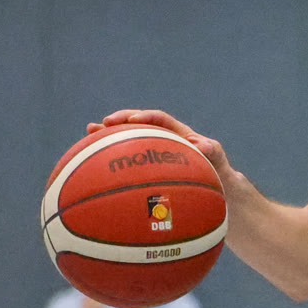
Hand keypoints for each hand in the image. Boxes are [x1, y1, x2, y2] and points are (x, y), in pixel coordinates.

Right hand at [95, 109, 234, 182]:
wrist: (218, 190)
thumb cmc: (218, 174)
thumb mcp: (218, 161)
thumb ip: (213, 152)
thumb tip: (203, 147)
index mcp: (179, 134)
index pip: (161, 119)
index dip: (146, 117)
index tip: (133, 121)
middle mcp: (162, 140)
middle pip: (137, 125)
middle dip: (119, 122)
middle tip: (102, 124)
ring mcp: (152, 154)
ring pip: (128, 141)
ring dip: (108, 137)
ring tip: (88, 134)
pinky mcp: (146, 169)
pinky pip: (127, 163)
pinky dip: (112, 162)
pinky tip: (94, 168)